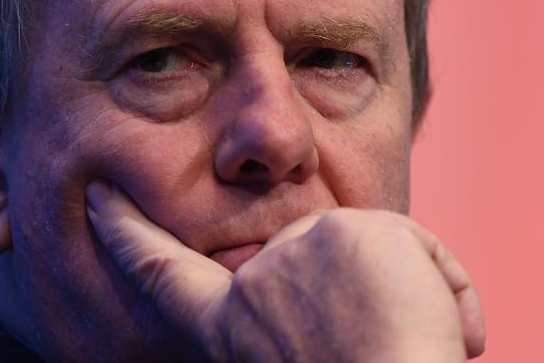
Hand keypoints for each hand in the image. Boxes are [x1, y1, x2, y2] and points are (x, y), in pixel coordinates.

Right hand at [86, 181, 484, 361]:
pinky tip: (444, 328)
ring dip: (403, 295)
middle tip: (374, 346)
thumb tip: (334, 279)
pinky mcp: (349, 231)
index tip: (99, 197)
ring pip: (367, 246)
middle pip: (311, 252)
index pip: (163, 269)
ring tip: (406, 344)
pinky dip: (445, 288)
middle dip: (352, 291)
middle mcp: (255, 284)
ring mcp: (297, 249)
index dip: (125, 234)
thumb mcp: (299, 356)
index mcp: (235, 325)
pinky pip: (417, 245)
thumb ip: (292, 306)